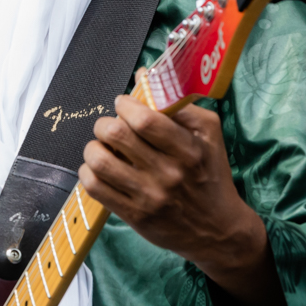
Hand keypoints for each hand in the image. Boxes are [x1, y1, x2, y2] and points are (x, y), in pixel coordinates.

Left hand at [78, 69, 289, 305]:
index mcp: (189, 150)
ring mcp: (149, 197)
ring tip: (102, 146)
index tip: (123, 104)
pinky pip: (96, 188)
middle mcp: (168, 174)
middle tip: (110, 125)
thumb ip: (179, 104)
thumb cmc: (212, 174)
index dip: (125, 105)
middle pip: (117, 135)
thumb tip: (144, 75)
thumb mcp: (209, 134)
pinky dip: (88, 172)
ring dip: (93, 147)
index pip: (145, 120)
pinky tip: (97, 168)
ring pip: (100, 162)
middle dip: (105, 123)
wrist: (217, 230)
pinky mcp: (135, 216)